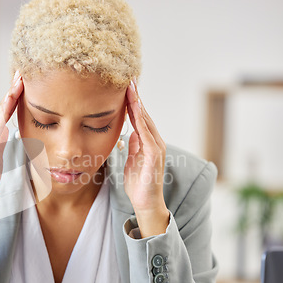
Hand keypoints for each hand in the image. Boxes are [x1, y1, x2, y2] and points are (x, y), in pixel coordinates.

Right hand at [0, 70, 22, 230]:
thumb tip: (6, 128)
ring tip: (18, 84)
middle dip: (11, 90)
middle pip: (0, 107)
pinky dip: (1, 116)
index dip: (13, 95)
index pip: (2, 110)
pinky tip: (8, 107)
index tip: (22, 80)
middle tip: (22, 73)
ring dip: (8, 98)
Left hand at [124, 80, 168, 236]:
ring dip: (138, 104)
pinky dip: (140, 121)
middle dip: (135, 97)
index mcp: (148, 142)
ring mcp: (156, 147)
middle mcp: (155, 141)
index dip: (132, 101)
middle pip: (143, 114)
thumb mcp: (132, 161)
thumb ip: (133, 146)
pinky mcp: (154, 156)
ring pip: (146, 121)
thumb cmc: (139, 184)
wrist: (146, 203)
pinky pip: (146, 134)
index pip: (139, 117)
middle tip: (129, 79)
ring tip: (131, 88)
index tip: (125, 86)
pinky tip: (135, 110)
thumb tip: (130, 134)